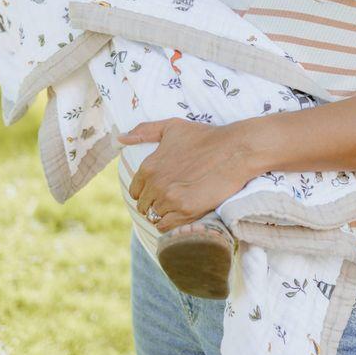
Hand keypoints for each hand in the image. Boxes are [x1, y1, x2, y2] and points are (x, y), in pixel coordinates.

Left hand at [117, 118, 255, 231]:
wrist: (235, 149)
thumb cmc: (205, 136)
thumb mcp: (172, 127)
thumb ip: (145, 131)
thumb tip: (120, 139)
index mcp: (149, 166)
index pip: (135, 191)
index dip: (147, 192)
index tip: (160, 190)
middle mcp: (155, 184)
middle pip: (144, 206)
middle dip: (154, 203)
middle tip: (172, 199)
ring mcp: (170, 199)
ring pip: (154, 217)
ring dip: (164, 214)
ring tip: (178, 207)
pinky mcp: (187, 210)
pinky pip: (167, 227)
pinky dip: (171, 224)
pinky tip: (182, 215)